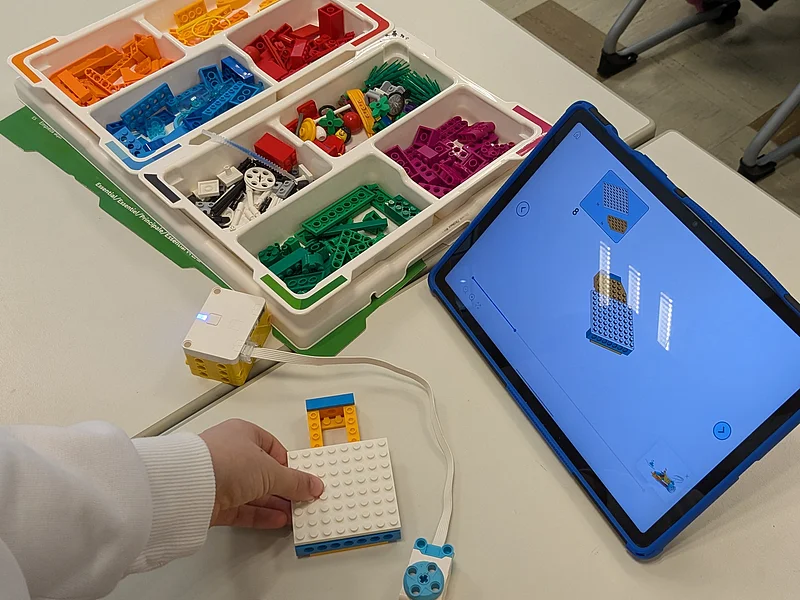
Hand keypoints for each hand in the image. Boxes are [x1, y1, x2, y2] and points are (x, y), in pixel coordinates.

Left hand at [199, 419, 323, 528]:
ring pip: (254, 493)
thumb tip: (313, 486)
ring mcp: (221, 479)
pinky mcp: (213, 502)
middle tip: (302, 500)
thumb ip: (295, 481)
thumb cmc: (225, 461)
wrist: (188, 485)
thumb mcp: (270, 471)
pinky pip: (242, 509)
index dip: (290, 464)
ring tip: (294, 514)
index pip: (273, 448)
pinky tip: (277, 520)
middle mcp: (231, 454)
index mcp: (244, 434)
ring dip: (275, 504)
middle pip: (264, 473)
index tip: (304, 478)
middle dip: (284, 488)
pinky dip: (260, 515)